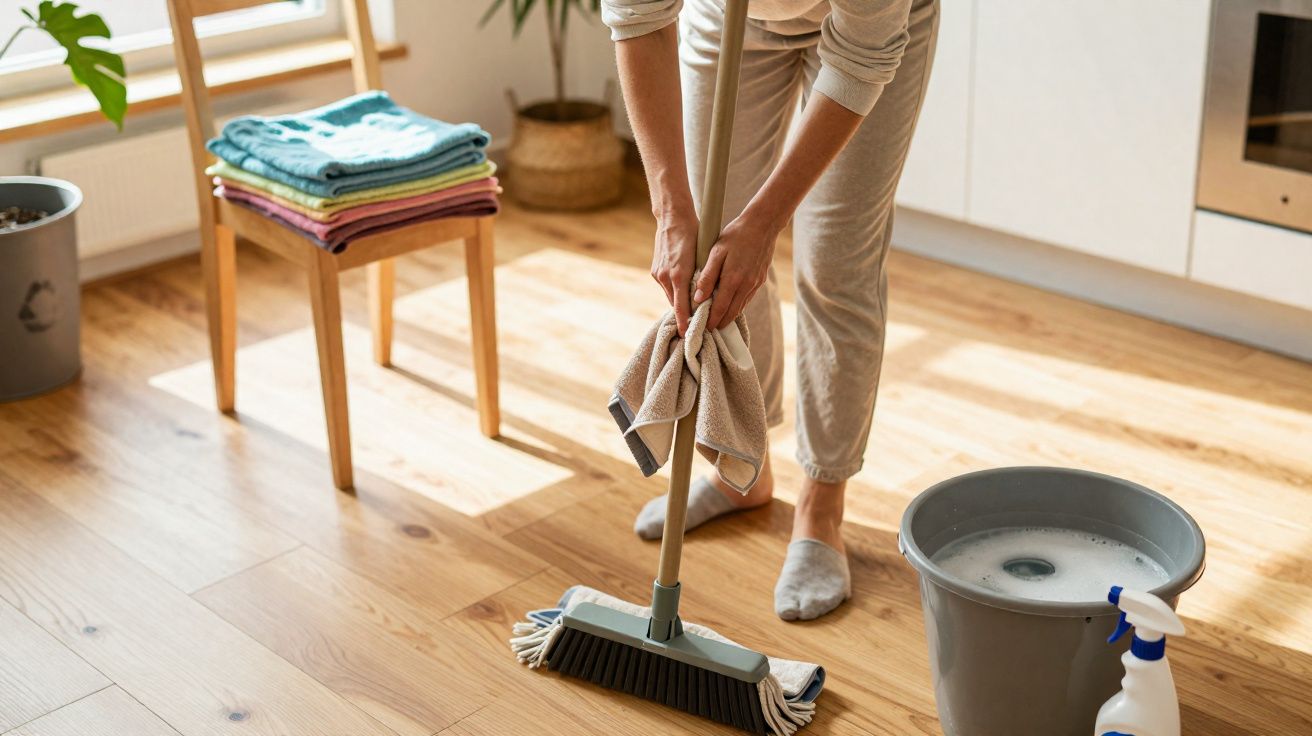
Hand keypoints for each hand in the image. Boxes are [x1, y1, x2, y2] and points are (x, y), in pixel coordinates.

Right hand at [650, 207, 700, 334]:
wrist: (673, 217)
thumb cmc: (693, 234)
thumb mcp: (703, 257)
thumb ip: (702, 278)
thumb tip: (707, 296)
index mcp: (678, 275)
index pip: (681, 306)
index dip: (684, 321)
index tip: (687, 334)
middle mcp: (665, 277)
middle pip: (676, 303)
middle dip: (685, 312)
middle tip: (697, 322)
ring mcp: (658, 274)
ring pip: (672, 295)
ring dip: (681, 300)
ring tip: (693, 306)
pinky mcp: (655, 270)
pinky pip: (667, 286)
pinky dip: (675, 290)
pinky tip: (684, 288)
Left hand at [693, 210, 779, 329]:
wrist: (762, 225)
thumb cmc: (735, 235)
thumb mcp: (716, 252)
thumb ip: (707, 276)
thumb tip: (698, 298)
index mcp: (733, 280)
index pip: (720, 308)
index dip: (711, 321)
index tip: (702, 329)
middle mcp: (746, 286)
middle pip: (731, 313)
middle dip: (719, 323)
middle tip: (707, 330)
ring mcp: (755, 284)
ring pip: (740, 307)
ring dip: (728, 316)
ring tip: (716, 321)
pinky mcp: (760, 280)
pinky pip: (747, 299)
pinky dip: (737, 306)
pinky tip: (729, 306)